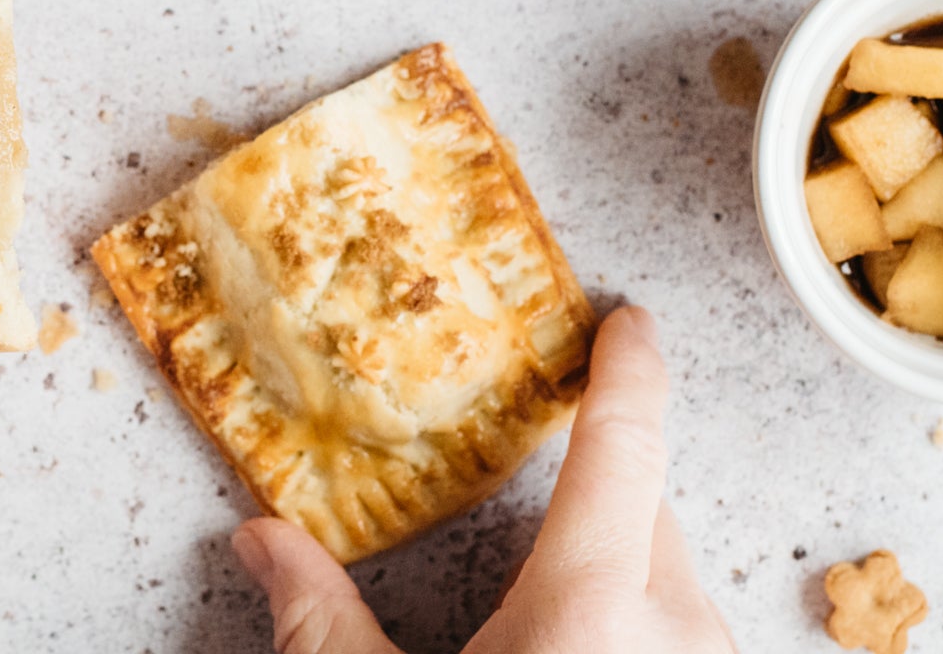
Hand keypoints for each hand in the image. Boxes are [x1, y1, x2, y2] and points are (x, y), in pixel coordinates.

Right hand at [231, 306, 734, 653]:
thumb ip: (320, 624)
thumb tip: (259, 537)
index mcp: (589, 612)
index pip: (623, 449)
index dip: (627, 371)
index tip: (629, 322)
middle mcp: (672, 637)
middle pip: (649, 519)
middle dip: (600, 492)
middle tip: (537, 488)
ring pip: (671, 591)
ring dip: (620, 577)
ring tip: (548, 614)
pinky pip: (683, 646)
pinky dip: (638, 634)